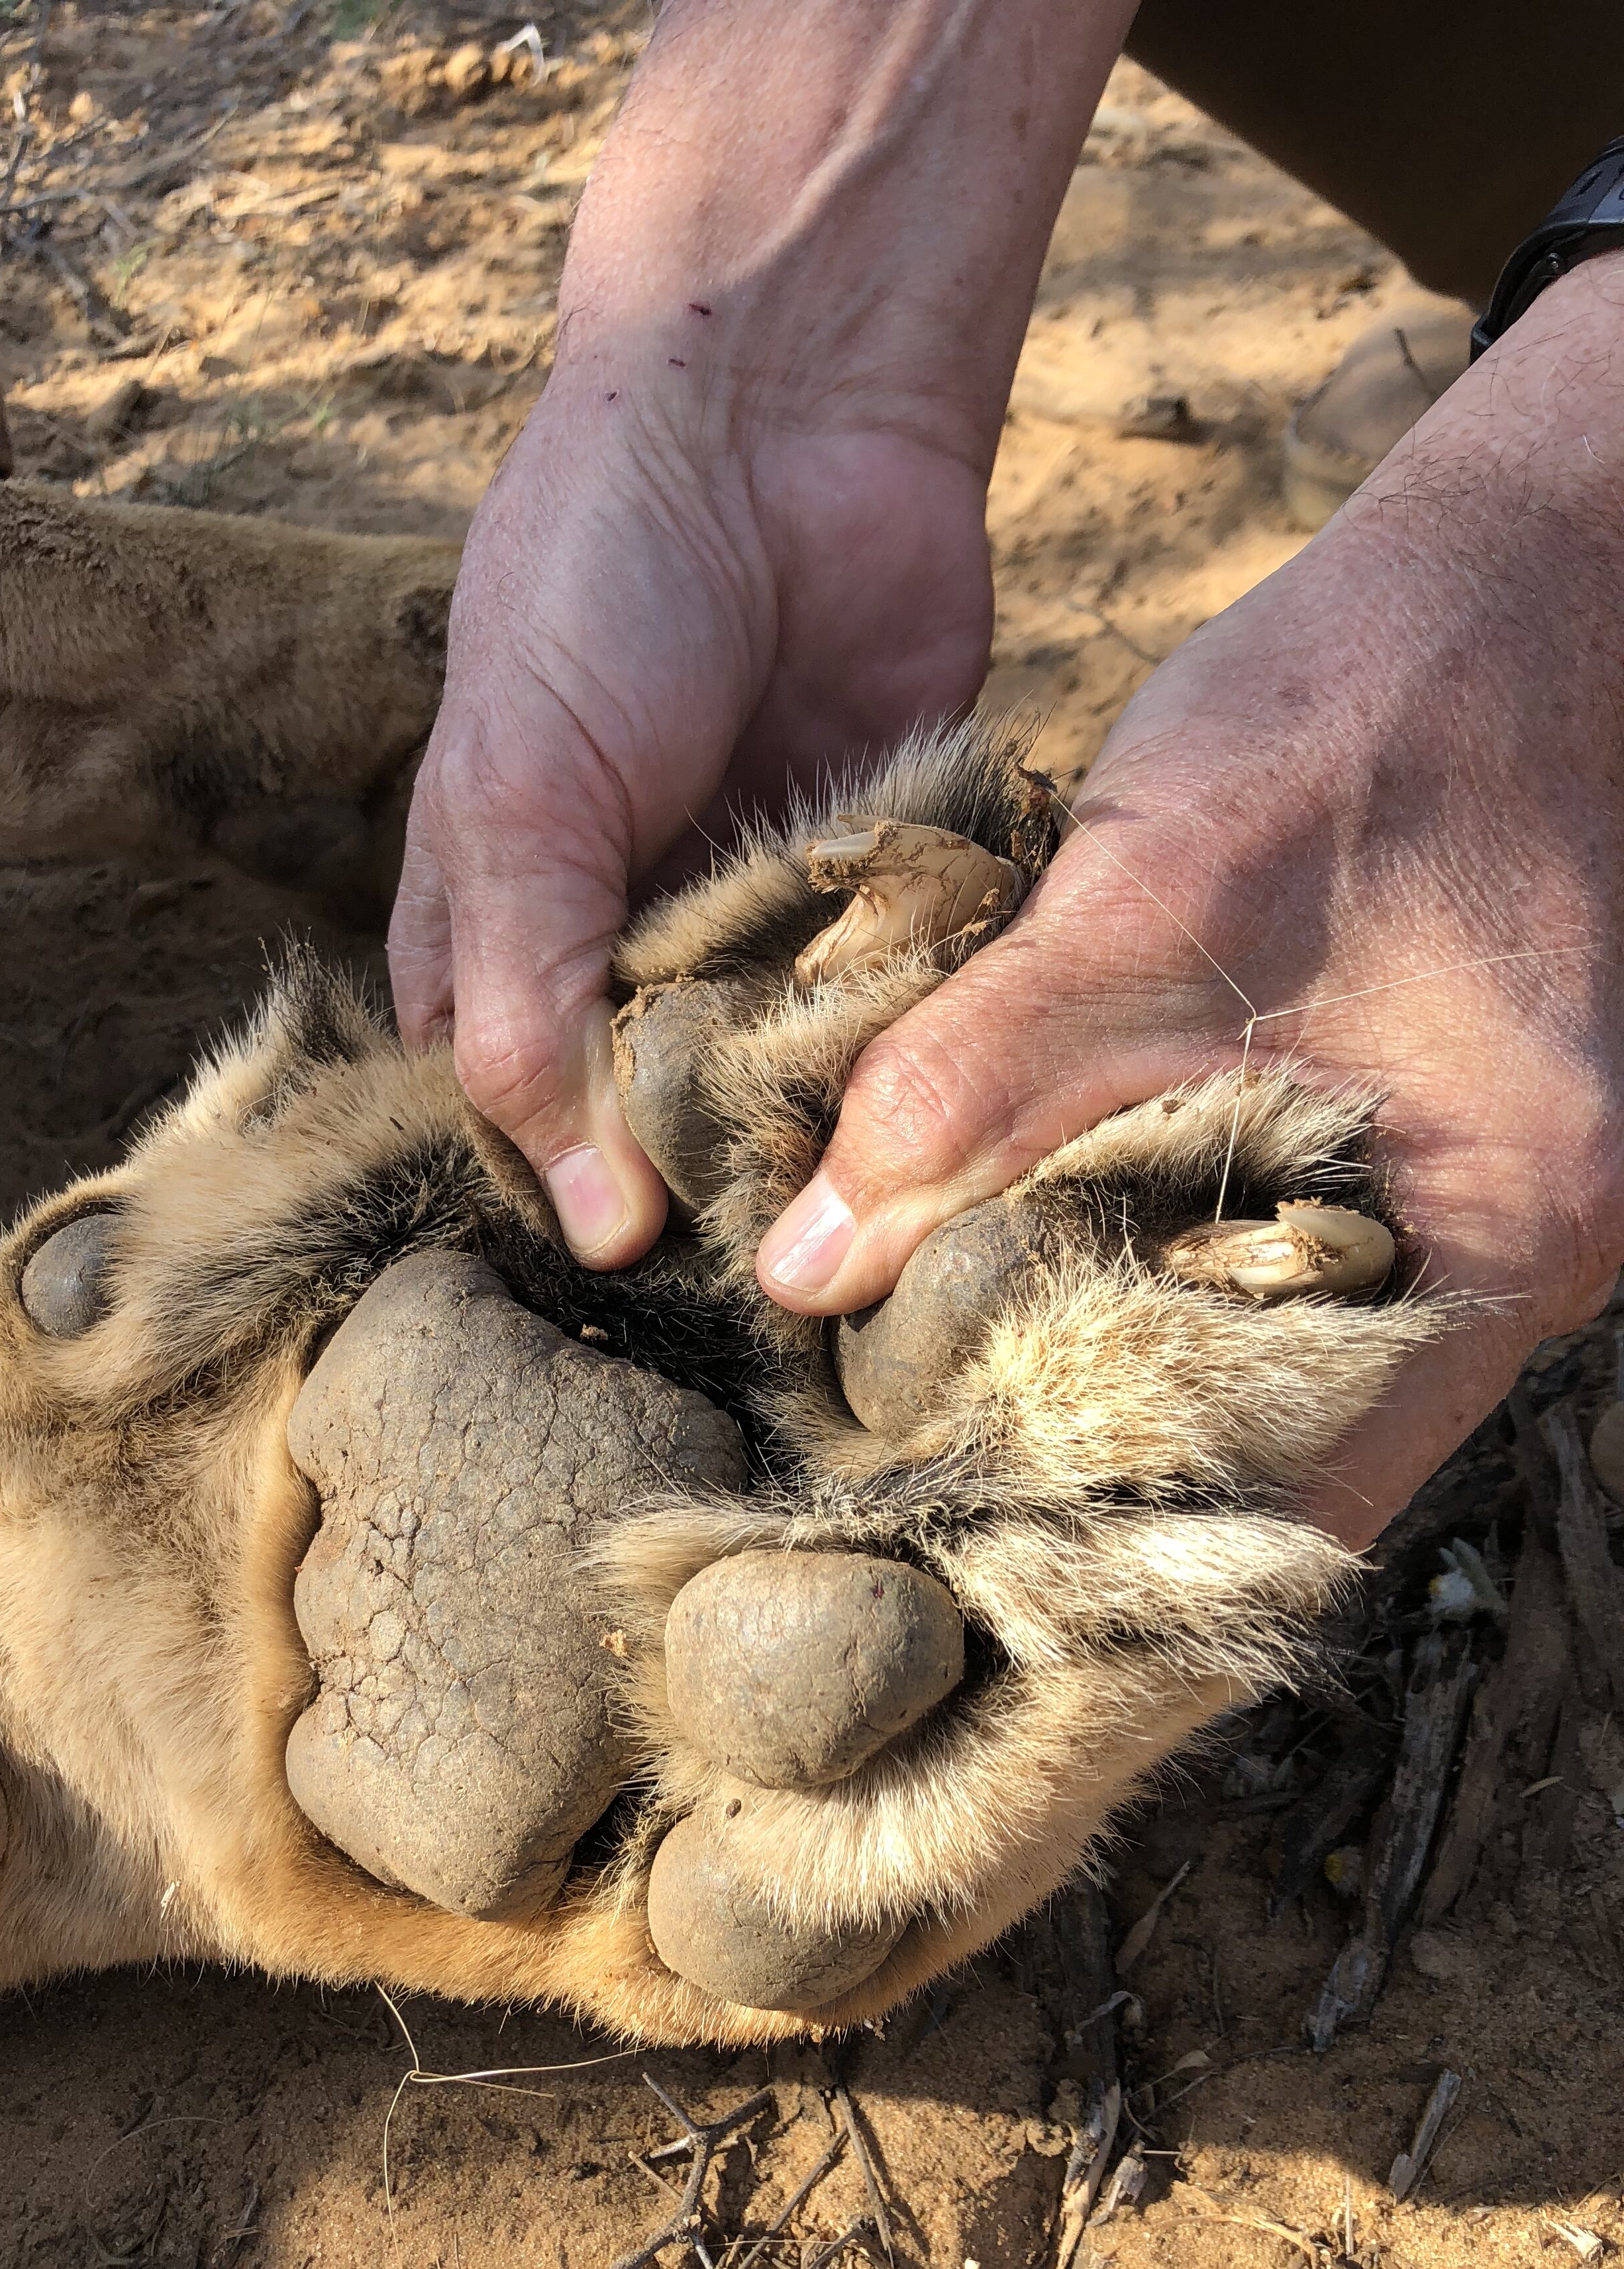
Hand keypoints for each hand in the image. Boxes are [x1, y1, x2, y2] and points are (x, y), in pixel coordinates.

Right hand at [390, 383, 994, 1257]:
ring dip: (826, 1143)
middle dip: (716, 1202)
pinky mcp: (888, 893)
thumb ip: (532, 1021)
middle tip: (778, 1297)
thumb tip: (593, 1234)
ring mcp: (764, 932)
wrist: (780, 412)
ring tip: (873, 1228)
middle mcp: (632, 960)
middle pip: (663, 1141)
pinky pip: (904, 1012)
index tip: (632, 1313)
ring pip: (792, 1093)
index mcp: (502, 949)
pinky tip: (947, 1119)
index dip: (563, 1217)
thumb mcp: (519, 812)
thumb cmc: (595, 593)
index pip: (515, 1137)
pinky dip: (919, 1052)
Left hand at [757, 258, 1623, 1543]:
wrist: (1516, 580)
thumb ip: (975, 1083)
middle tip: (894, 1566)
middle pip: (1278, 1470)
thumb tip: (804, 1270)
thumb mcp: (1152, 889)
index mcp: (1506, 1220)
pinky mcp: (1407, 1150)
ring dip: (1097, 1415)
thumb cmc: (1370, 703)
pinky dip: (1132, 1305)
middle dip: (1085, 1519)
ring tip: (911, 1472)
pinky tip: (995, 1319)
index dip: (1118, 1590)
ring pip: (1262, 1381)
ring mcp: (1469, 1210)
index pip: (1296, 1504)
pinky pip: (1259, 1280)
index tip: (953, 1636)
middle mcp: (1509, 1254)